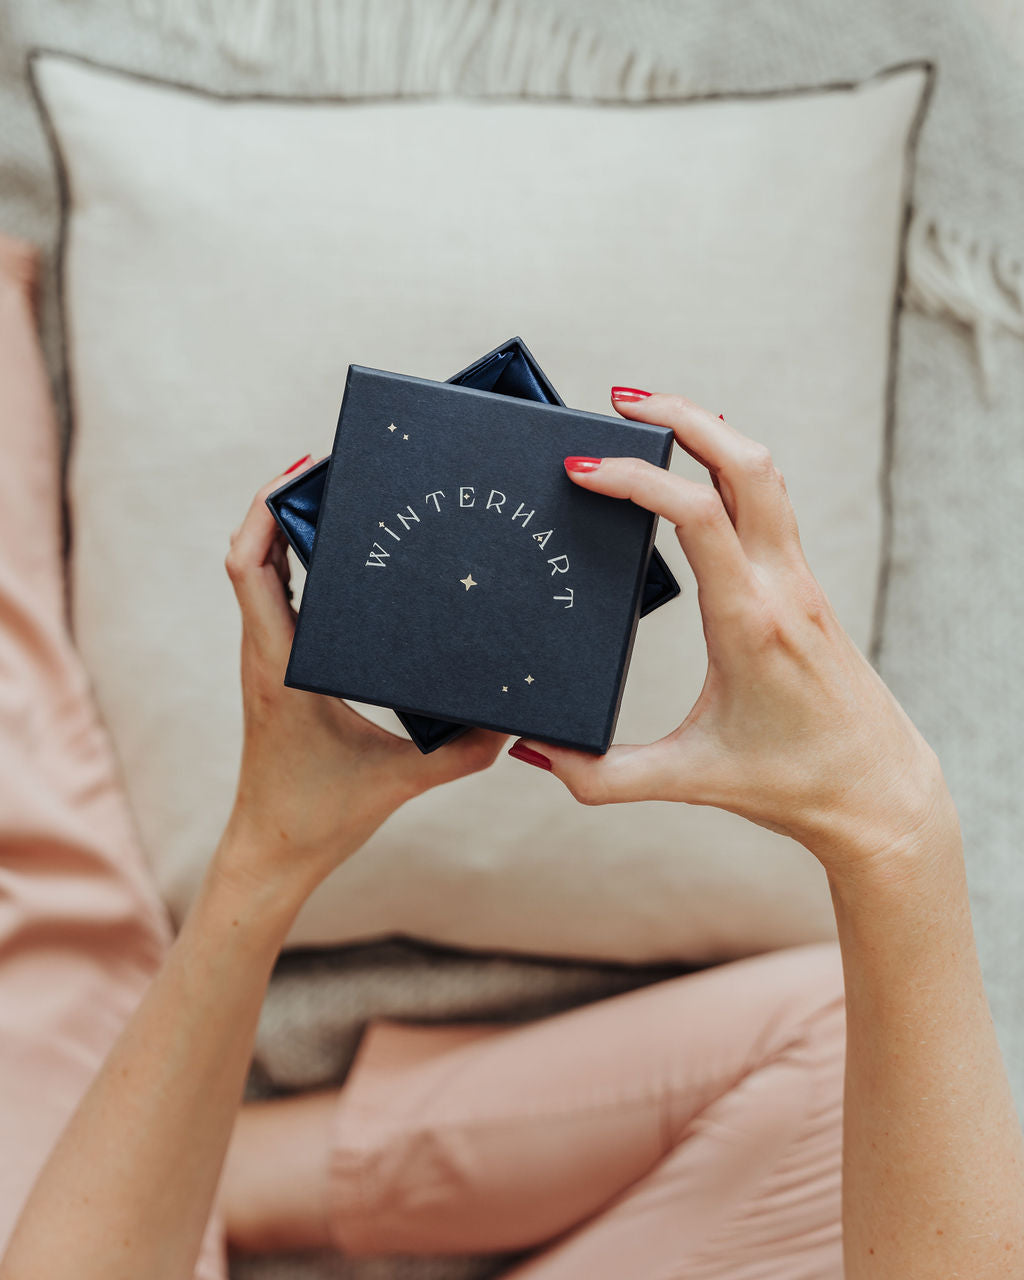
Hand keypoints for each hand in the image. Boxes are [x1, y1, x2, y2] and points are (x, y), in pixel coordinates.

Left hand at [218, 458, 504, 900]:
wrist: (272, 853)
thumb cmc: (318, 817)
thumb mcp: (401, 780)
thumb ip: (463, 751)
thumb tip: (516, 719)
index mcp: (282, 663)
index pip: (249, 566)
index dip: (266, 509)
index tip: (305, 471)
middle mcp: (266, 652)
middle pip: (252, 553)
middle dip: (284, 501)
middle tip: (338, 466)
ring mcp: (268, 660)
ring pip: (261, 573)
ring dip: (287, 530)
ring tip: (340, 495)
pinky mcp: (278, 671)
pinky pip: (277, 599)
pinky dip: (296, 565)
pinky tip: (342, 559)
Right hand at [510, 393, 953, 880]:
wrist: (879, 791)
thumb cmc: (793, 783)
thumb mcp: (689, 780)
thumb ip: (602, 776)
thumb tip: (533, 752)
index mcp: (749, 621)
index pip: (695, 514)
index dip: (633, 479)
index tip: (580, 469)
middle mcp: (781, 585)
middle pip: (744, 462)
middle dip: (682, 416)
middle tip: (620, 400)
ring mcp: (799, 580)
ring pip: (764, 472)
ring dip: (711, 431)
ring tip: (652, 417)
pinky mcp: (803, 586)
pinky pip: (770, 501)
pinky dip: (731, 465)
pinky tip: (699, 470)